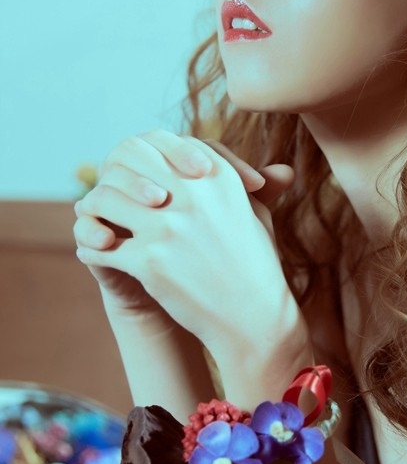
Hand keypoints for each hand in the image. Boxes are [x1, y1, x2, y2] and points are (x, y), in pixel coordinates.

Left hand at [73, 131, 299, 362]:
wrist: (254, 317)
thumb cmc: (256, 264)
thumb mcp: (255, 212)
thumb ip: (234, 178)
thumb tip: (207, 156)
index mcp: (217, 176)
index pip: (160, 146)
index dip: (139, 159)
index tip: (132, 174)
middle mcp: (192, 195)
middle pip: (126, 166)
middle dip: (112, 180)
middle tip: (105, 196)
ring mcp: (168, 227)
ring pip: (104, 201)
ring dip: (94, 212)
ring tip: (97, 224)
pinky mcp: (150, 262)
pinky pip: (100, 246)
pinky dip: (93, 250)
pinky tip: (96, 253)